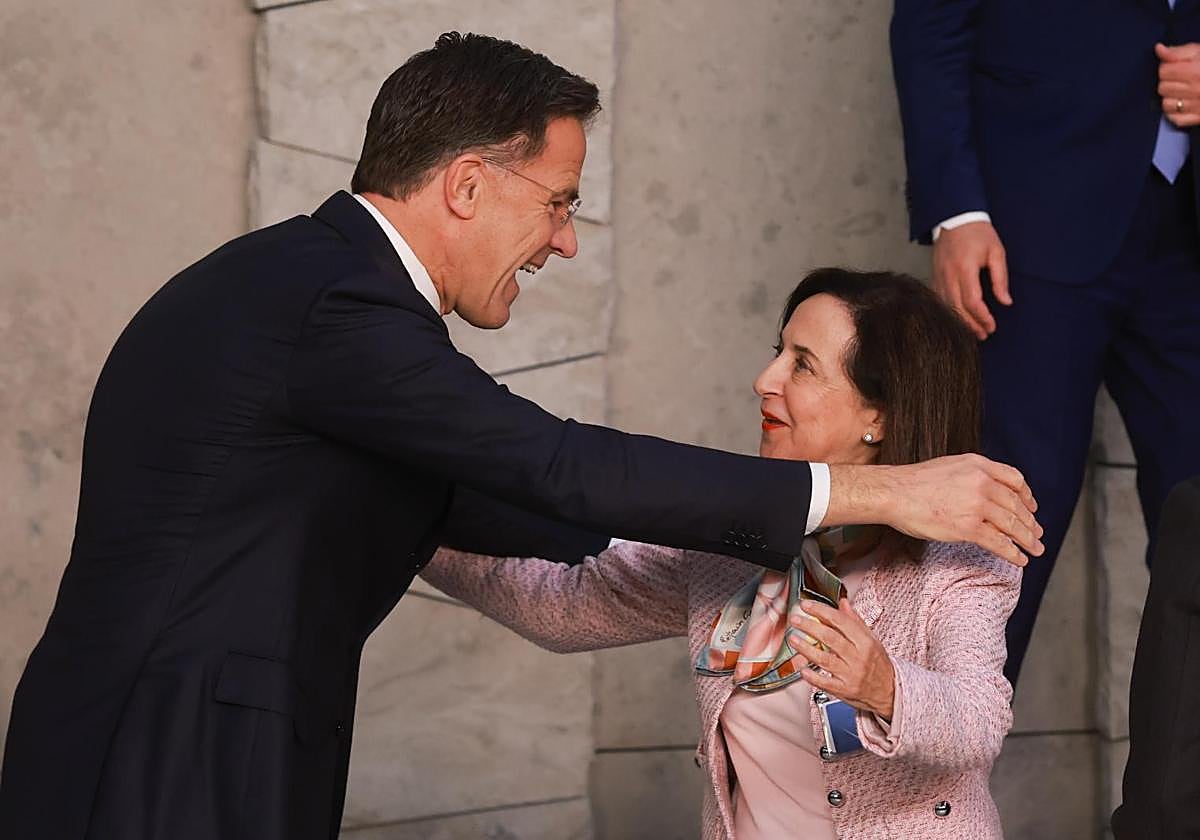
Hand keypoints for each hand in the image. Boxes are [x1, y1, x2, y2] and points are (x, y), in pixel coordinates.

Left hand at [790, 597, 894, 719]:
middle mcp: (858, 657)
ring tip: (793, 639)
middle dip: (810, 626)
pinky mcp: (845, 690)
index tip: (807, 605)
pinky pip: (825, 683)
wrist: (890, 691)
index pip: (841, 621)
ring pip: (825, 660)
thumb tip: (843, 602)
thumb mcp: (872, 639)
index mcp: (865, 642)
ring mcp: (851, 675)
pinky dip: (812, 676)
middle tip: (795, 619)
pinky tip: (801, 669)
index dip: (822, 611)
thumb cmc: (879, 664)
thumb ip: (855, 621)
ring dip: (806, 648)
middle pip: (831, 638)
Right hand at [824, 455, 1042, 565]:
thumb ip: (971, 475)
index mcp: (978, 465)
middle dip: (1030, 522)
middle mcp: (982, 483)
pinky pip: (999, 542)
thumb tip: (985, 490)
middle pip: (1017, 505)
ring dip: (1027, 539)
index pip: (1015, 479)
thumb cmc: (913, 482)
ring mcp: (976, 505)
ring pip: (1012, 525)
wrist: (893, 493)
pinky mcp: (968, 527)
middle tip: (1037, 534)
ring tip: (1035, 549)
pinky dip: (1012, 553)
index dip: (1027, 496)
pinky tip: (1019, 559)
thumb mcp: (949, 466)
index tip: (1031, 507)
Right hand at [931, 221, 1009, 339]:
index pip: (972, 301)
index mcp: (965, 269)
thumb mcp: (996, 252)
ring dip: (960, 321)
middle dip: (971, 324)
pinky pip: (939, 300)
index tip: (992, 326)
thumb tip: (1005, 301)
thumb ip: (1000, 278)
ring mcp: (939, 277)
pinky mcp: (934, 277)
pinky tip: (957, 318)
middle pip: (957, 309)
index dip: (982, 317)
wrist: (954, 218)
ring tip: (972, 331)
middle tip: (984, 335)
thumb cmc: (978, 233)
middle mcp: (949, 276)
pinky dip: (948, 312)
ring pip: (946, 307)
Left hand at [1157, 42, 1199, 127]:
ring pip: (1166, 104)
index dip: (1167, 67)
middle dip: (1168, 82)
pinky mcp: (1197, 118)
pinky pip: (1174, 118)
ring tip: (1181, 91)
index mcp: (1195, 71)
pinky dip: (1175, 112)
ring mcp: (1197, 106)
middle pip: (1163, 88)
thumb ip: (1178, 52)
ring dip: (1170, 98)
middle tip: (1180, 79)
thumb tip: (1159, 49)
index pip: (1163, 71)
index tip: (1174, 67)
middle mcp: (1196, 90)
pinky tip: (1184, 103)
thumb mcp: (1199, 52)